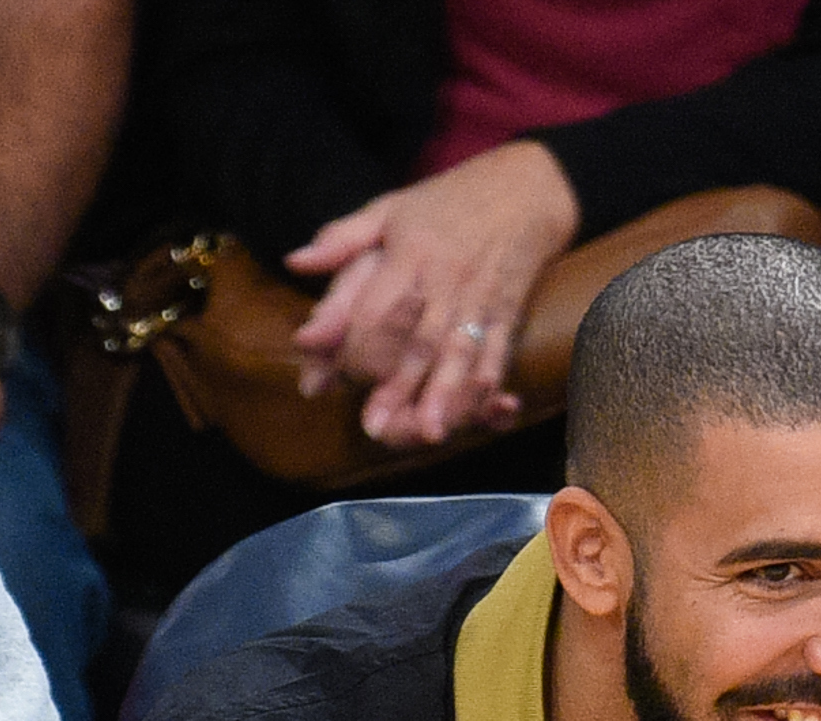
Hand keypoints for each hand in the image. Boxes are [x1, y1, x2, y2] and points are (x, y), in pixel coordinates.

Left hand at [286, 141, 578, 447]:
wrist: (526, 187)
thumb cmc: (448, 200)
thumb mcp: (388, 208)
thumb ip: (341, 240)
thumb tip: (295, 262)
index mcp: (409, 254)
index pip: (378, 310)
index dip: (358, 348)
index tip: (340, 378)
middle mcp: (446, 280)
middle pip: (419, 341)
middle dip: (399, 388)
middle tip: (377, 429)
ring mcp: (481, 298)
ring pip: (461, 353)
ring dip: (447, 395)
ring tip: (431, 433)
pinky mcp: (509, 312)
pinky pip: (498, 352)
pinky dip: (488, 383)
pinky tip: (483, 412)